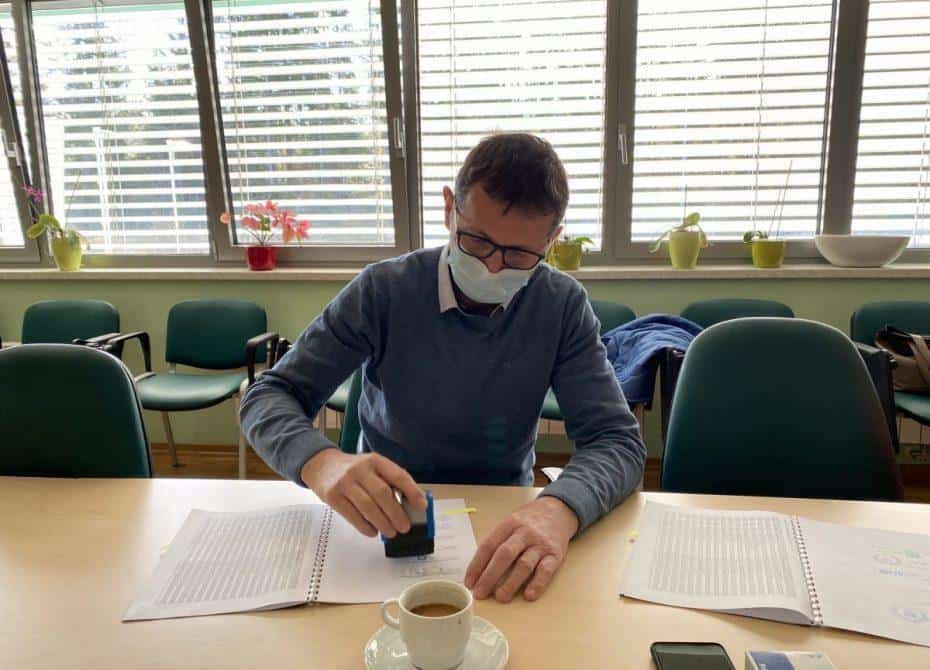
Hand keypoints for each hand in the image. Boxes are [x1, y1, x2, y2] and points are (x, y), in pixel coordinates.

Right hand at [301, 449, 425, 538]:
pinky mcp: (332, 497)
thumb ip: (389, 481)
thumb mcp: (372, 467)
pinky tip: (373, 532)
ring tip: (391, 532)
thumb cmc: (353, 470)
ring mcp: (344, 483)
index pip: (398, 475)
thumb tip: (410, 504)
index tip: (421, 506)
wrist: (321, 465)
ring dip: (383, 523)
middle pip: (383, 494)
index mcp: (375, 460)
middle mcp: (360, 469)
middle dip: (396, 513)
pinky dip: (365, 526)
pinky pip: (352, 515)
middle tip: (405, 527)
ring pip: (368, 506)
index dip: (412, 491)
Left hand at [464, 496, 577, 602]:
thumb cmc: (528, 522)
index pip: (489, 545)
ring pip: (524, 564)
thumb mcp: (510, 523)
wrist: (557, 510)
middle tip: (480, 593)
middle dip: (490, 576)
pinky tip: (529, 595)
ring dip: (511, 583)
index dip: (477, 565)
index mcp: (508, 524)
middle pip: (505, 555)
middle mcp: (524, 533)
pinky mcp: (555, 554)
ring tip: (501, 598)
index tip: (469, 582)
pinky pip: (546, 570)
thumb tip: (477, 570)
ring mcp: (540, 544)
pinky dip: (537, 584)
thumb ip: (496, 541)